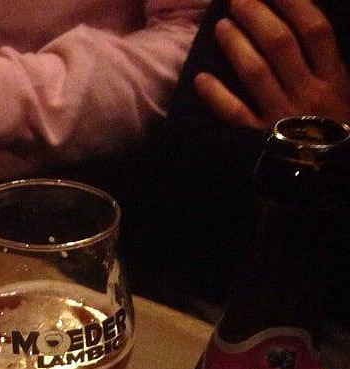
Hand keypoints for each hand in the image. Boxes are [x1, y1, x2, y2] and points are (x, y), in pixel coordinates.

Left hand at [194, 0, 349, 127]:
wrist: (328, 182)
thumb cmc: (335, 134)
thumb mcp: (346, 95)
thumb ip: (329, 65)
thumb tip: (307, 31)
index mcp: (333, 79)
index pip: (313, 29)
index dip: (293, 2)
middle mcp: (307, 94)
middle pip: (280, 43)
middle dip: (257, 15)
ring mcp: (281, 117)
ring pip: (255, 71)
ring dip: (235, 44)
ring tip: (222, 26)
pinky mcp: (259, 140)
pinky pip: (234, 114)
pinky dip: (216, 96)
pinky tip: (201, 80)